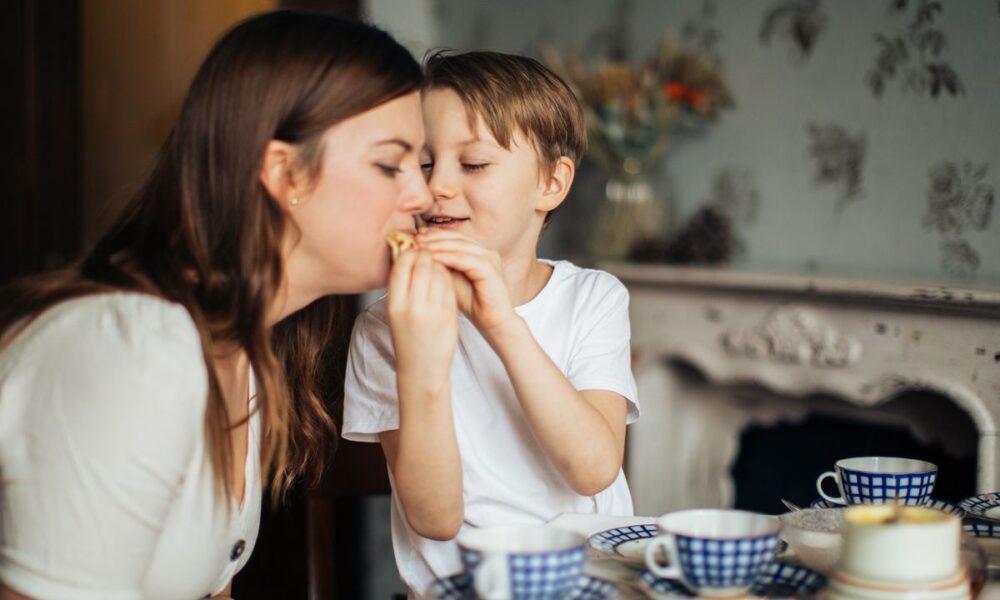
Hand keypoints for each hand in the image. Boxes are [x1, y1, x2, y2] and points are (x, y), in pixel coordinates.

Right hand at [386, 249, 457, 392]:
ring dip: (439, 264)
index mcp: (394, 304)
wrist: (422, 369)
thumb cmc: (408, 338)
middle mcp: (412, 306)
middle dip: (427, 254)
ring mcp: (432, 311)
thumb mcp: (396, 313)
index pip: (402, 264)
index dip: (410, 252)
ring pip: (439, 272)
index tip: (414, 250)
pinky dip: (448, 277)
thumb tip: (407, 255)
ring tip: (437, 266)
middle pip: (422, 264)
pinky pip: (450, 286)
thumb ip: (401, 287)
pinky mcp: (449, 315)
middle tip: (429, 252)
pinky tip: (446, 279)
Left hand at [416, 229, 517, 337]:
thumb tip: (420, 255)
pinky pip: (464, 258)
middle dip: (434, 237)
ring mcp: (489, 258)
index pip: (454, 237)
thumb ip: (441, 266)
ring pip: (459, 245)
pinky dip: (447, 257)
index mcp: (478, 253)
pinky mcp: (489, 268)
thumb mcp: (452, 281)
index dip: (435, 235)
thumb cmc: (473, 305)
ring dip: (438, 245)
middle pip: (456, 237)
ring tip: (420, 247)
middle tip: (416, 238)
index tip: (416, 236)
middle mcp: (485, 252)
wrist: (493, 322)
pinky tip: (432, 258)